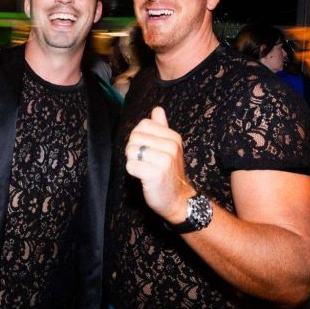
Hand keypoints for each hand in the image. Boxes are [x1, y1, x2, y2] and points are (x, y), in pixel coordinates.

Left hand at [124, 107, 194, 222]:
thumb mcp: (170, 148)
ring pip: (131, 151)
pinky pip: (131, 166)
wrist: (178, 199)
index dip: (138, 137)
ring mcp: (164, 160)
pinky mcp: (155, 174)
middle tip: (145, 162)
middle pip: (134, 137)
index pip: (143, 124)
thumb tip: (157, 109)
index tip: (147, 150)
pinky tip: (143, 177)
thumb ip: (162, 128)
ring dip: (133, 161)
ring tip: (145, 169)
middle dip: (134, 150)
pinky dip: (133, 172)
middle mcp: (171, 147)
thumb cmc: (169, 173)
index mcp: (174, 138)